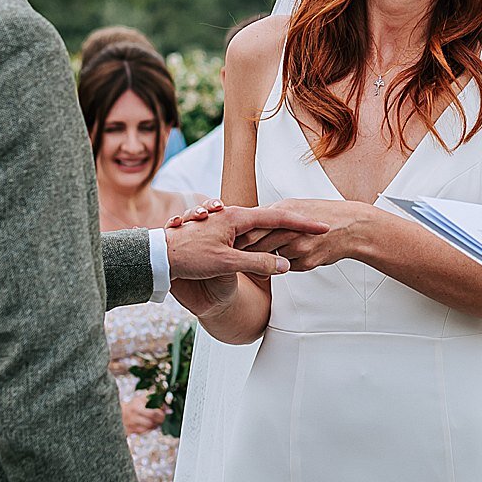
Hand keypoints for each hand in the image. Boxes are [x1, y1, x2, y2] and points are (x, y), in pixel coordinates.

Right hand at [121, 393, 167, 435]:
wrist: (119, 412)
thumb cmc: (136, 404)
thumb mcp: (144, 398)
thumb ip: (157, 401)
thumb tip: (169, 410)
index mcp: (136, 406)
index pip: (153, 413)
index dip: (161, 414)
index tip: (163, 412)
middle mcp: (132, 416)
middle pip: (151, 423)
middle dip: (159, 421)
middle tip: (161, 419)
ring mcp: (130, 425)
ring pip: (148, 429)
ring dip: (154, 426)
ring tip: (155, 421)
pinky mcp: (129, 431)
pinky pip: (143, 433)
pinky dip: (148, 429)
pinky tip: (149, 425)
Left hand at [163, 204, 326, 281]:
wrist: (159, 255)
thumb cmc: (189, 257)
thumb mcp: (227, 264)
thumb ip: (257, 264)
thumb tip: (284, 266)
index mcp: (237, 218)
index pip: (279, 217)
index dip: (303, 223)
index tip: (323, 226)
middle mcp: (233, 215)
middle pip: (272, 217)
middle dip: (296, 222)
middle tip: (318, 227)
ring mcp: (225, 221)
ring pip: (259, 225)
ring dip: (280, 229)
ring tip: (305, 230)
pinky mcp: (218, 230)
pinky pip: (246, 232)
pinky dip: (261, 236)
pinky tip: (267, 243)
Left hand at [237, 198, 381, 271]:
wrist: (352, 227)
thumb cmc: (322, 213)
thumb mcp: (296, 205)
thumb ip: (272, 214)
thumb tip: (249, 220)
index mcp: (285, 211)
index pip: (251, 227)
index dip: (236, 236)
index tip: (226, 242)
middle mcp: (290, 230)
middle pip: (256, 244)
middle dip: (243, 251)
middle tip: (231, 255)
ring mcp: (299, 247)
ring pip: (269, 258)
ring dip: (260, 261)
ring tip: (252, 262)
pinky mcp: (307, 262)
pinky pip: (286, 266)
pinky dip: (281, 264)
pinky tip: (284, 260)